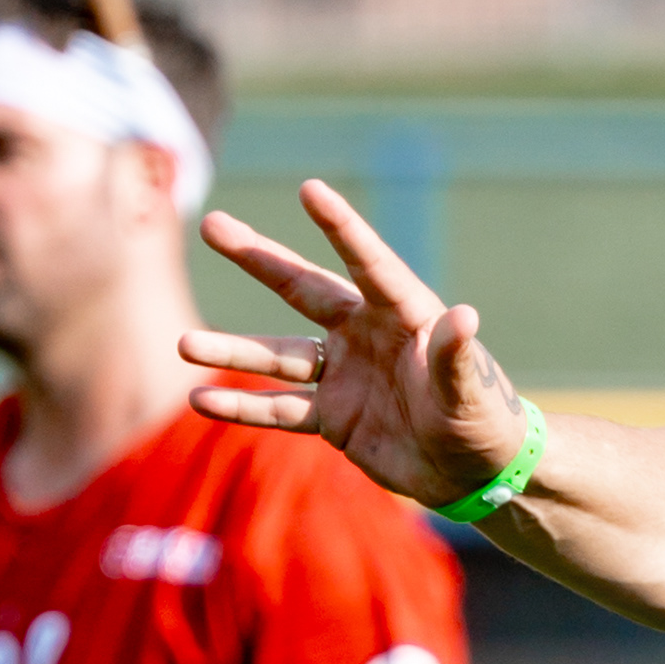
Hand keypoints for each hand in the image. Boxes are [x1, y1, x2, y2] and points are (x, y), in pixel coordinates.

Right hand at [182, 180, 519, 516]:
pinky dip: (243, 406)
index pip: (367, 262)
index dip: (340, 226)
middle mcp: (365, 334)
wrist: (474, 473)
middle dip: (258, 258)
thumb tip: (464, 316)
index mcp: (404, 315)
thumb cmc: (482, 422)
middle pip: (302, 289)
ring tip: (182, 344)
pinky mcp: (332, 416)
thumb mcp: (470, 392)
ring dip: (231, 349)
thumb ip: (457, 357)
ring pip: (278, 355)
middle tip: (211, 225)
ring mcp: (343, 374)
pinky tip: (201, 401)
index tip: (310, 189)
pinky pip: (280, 408)